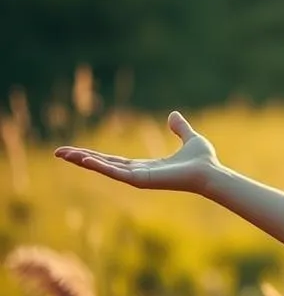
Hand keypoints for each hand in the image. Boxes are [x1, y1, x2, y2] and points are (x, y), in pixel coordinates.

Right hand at [54, 111, 220, 193]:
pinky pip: (116, 173)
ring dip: (84, 161)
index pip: (114, 160)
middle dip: (81, 158)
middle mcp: (139, 173)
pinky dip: (99, 166)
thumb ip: (180, 128)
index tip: (78, 151)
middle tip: (59, 152)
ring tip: (63, 154)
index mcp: (146, 166)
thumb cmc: (203, 161)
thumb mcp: (189, 139)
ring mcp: (139, 178)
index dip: (96, 156)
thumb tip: (174, 115)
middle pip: (104, 164)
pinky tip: (83, 159)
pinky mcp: (141, 180)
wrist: (211, 172)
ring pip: (105, 168)